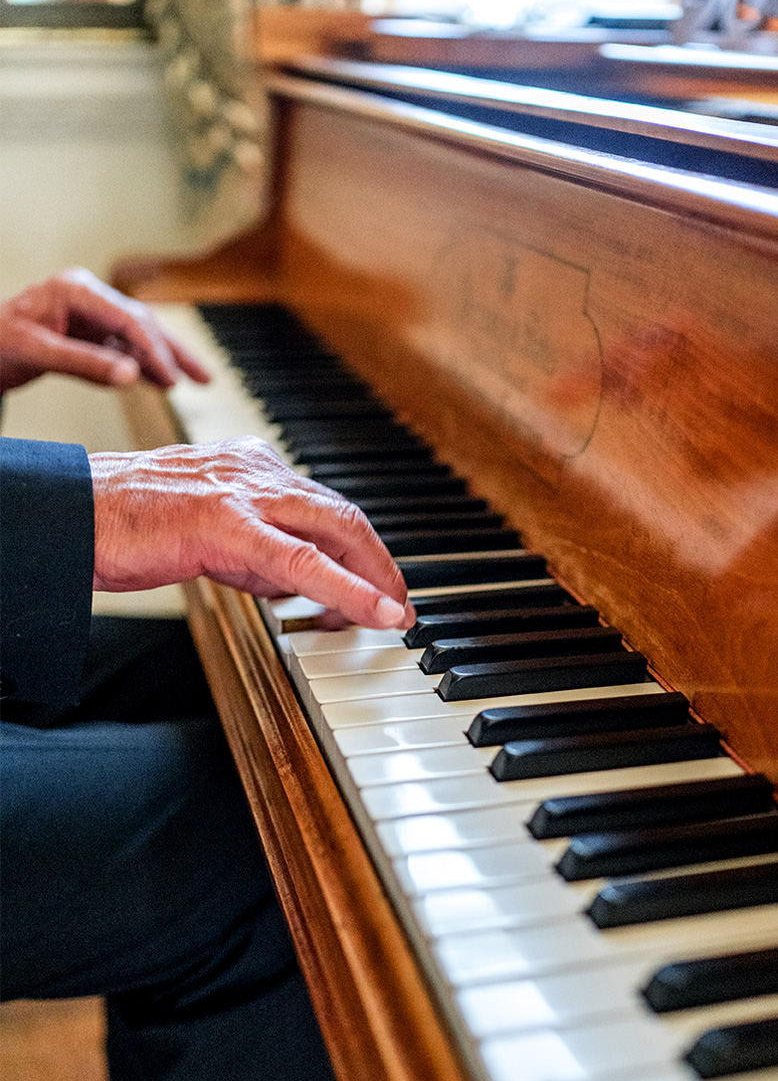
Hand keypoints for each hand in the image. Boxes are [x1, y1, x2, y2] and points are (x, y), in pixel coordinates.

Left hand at [0, 267, 210, 393]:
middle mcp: (86, 297)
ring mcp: (89, 314)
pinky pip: (123, 348)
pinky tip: (161, 380)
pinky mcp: (88, 332)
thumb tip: (132, 375)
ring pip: (138, 335)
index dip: (154, 350)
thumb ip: (86, 364)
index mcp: (74, 290)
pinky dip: (143, 365)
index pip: (128, 319)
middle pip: (141, 323)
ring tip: (193, 380)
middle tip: (200, 378)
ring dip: (164, 359)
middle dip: (172, 352)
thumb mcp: (38, 354)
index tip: (172, 378)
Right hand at [89, 436, 415, 629]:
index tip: (380, 582)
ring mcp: (244, 495)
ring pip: (334, 532)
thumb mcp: (211, 532)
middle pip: (343, 515)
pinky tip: (375, 612)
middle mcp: (258, 472)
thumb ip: (257, 550)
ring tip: (394, 613)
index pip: (326, 506)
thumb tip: (299, 584)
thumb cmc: (132, 522)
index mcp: (254, 467)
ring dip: (375, 576)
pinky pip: (302, 561)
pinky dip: (348, 588)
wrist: (74, 512)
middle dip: (381, 563)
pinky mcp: (226, 526)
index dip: (361, 548)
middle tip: (400, 603)